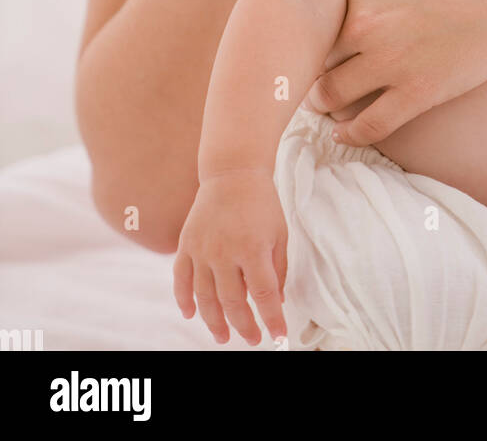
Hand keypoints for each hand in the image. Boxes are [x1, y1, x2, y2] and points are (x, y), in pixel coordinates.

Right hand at [173, 169, 287, 345]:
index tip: (279, 336)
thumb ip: (278, 269)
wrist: (233, 173)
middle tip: (252, 339)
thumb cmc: (261, 204)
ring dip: (214, 322)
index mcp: (253, 248)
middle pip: (232, 302)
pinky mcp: (187, 244)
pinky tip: (190, 315)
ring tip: (223, 337)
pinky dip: (183, 300)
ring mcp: (202, 249)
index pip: (263, 295)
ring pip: (205, 297)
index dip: (272, 319)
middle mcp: (224, 252)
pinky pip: (181, 279)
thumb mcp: (279, 234)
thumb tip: (275, 301)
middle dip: (244, 326)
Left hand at [303, 0, 486, 145]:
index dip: (312, 24)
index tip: (311, 32)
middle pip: (317, 54)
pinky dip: (350, 133)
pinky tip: (343, 134)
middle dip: (312, 63)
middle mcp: (364, 25)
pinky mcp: (418, 93)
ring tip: (322, 104)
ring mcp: (390, 62)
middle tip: (309, 71)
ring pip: (332, 94)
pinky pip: (370, 124)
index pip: (316, 13)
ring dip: (322, 101)